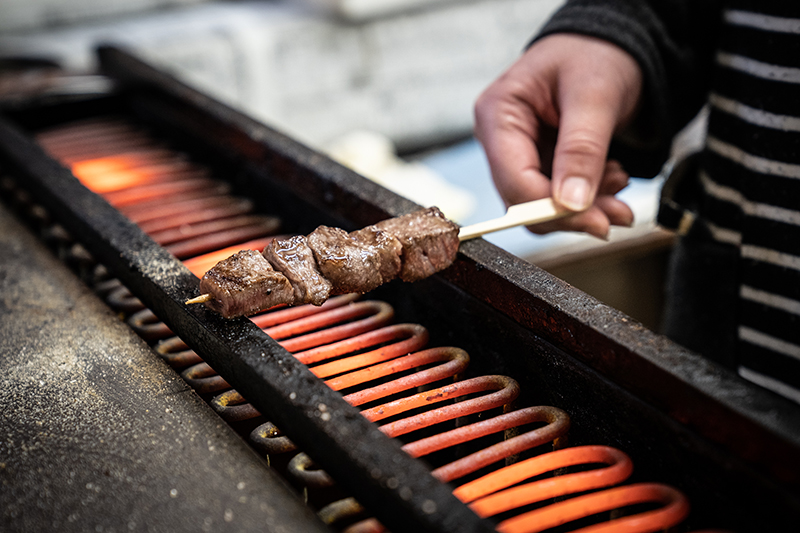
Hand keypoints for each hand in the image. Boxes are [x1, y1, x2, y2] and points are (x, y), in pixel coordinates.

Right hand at [474, 33, 642, 237]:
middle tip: (617, 213)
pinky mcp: (539, 162)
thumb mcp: (594, 95)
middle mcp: (500, 138)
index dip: (552, 209)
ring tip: (619, 182)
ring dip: (587, 206)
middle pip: (525, 200)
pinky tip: (610, 177)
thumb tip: (571, 202)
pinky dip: (589, 196)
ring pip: (543, 205)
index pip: (515, 181)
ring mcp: (518, 152)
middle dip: (574, 211)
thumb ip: (581, 149)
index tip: (595, 219)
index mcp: (498, 114)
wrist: (609, 45)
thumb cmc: (595, 52)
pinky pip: (557, 196)